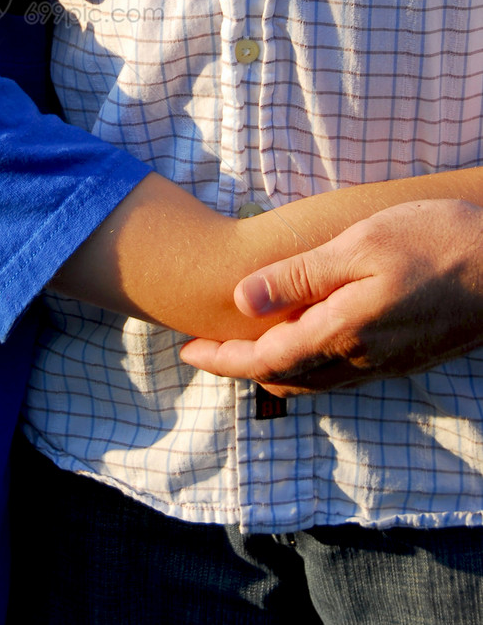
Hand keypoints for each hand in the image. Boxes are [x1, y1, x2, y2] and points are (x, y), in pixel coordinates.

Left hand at [179, 197, 482, 395]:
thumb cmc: (436, 242)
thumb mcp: (359, 245)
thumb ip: (300, 276)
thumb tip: (241, 300)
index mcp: (343, 331)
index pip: (266, 360)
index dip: (222, 360)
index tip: (188, 351)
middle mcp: (361, 359)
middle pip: (284, 378)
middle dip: (239, 368)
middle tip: (204, 349)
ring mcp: (385, 363)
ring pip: (313, 382)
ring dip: (271, 369)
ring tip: (242, 347)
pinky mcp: (402, 357)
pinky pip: (340, 374)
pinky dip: (306, 365)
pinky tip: (301, 340)